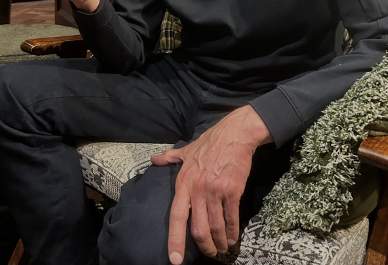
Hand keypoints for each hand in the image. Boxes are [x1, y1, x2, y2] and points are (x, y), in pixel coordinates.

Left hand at [151, 105, 272, 263]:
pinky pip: (231, 218)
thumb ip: (170, 158)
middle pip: (199, 228)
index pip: (177, 216)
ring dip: (220, 242)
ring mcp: (216, 191)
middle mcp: (198, 189)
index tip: (174, 259)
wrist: (235, 135)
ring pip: (216, 226)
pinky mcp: (233, 191)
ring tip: (222, 248)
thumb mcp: (187, 150)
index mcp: (185, 182)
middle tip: (210, 254)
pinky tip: (233, 238)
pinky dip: (233, 231)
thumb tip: (153, 159)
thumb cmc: (210, 142)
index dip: (175, 239)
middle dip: (204, 247)